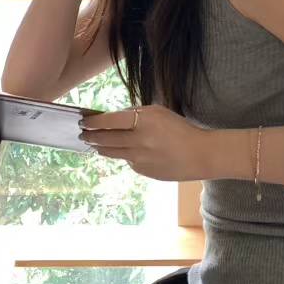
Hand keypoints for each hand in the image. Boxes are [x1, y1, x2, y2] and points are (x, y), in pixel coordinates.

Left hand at [78, 104, 212, 181]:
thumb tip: (113, 119)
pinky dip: (123, 156)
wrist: (200, 155)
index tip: (83, 121)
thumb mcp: (158, 112)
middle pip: (106, 139)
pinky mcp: (142, 171)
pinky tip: (124, 152)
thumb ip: (135, 114)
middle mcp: (138, 141)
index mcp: (143, 121)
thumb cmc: (180, 129)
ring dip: (100, 147)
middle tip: (83, 134)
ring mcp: (139, 159)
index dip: (93, 122)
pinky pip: (127, 161)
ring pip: (112, 153)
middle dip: (91, 136)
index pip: (109, 121)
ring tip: (93, 144)